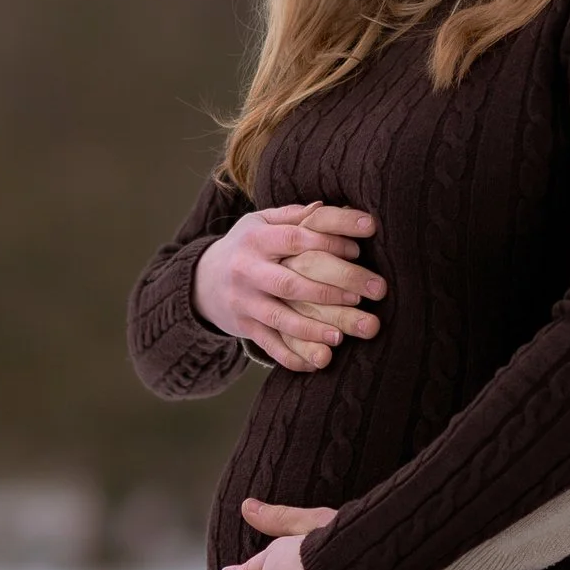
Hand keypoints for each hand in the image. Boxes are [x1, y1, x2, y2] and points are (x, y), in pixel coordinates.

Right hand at [191, 202, 382, 371]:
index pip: (296, 239)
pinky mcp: (244, 327)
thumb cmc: (245, 246)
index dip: (329, 242)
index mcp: (256, 239)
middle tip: (368, 294)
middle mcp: (247, 271)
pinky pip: (269, 344)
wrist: (201, 280)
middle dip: (331, 289)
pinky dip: (292, 356)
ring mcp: (245, 302)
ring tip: (340, 336)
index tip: (360, 248)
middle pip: (291, 282)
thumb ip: (292, 215)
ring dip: (311, 328)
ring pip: (279, 318)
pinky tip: (317, 363)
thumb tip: (325, 206)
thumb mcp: (259, 222)